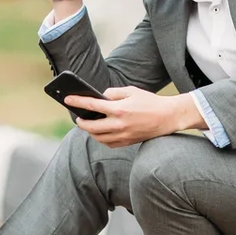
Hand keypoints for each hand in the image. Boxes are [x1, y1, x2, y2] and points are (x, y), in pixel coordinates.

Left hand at [68, 87, 202, 147]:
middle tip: (78, 118)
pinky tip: (101, 132)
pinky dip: (101, 138)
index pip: (91, 105)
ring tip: (88, 124)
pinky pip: (108, 143)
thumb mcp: (131, 91)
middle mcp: (119, 124)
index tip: (67, 99)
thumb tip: (100, 97)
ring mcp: (123, 136)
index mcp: (119, 109)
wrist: (168, 117)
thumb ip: (113, 93)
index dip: (77, 102)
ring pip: (98, 137)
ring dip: (90, 131)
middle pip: (90, 126)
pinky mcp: (127, 142)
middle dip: (81, 122)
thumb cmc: (149, 102)